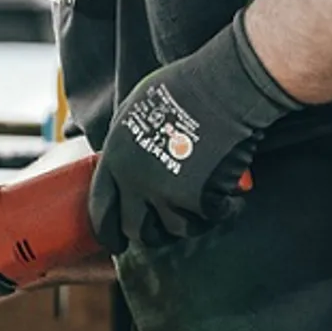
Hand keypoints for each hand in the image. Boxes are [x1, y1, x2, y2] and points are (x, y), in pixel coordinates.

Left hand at [89, 10, 301, 253]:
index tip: (117, 241)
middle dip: (153, 234)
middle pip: (136, 229)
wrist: (220, 89)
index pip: (100, 206)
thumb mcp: (134, 112)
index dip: (108, 229)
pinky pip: (212, 218)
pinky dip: (224, 210)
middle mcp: (134, 179)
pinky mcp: (198, 198)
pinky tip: (230, 196)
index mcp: (115, 156)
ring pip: (177, 229)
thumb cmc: (182, 89)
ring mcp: (165, 191)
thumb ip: (126, 145)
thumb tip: (125, 165)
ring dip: (193, 221)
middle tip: (167, 231)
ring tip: (204, 204)